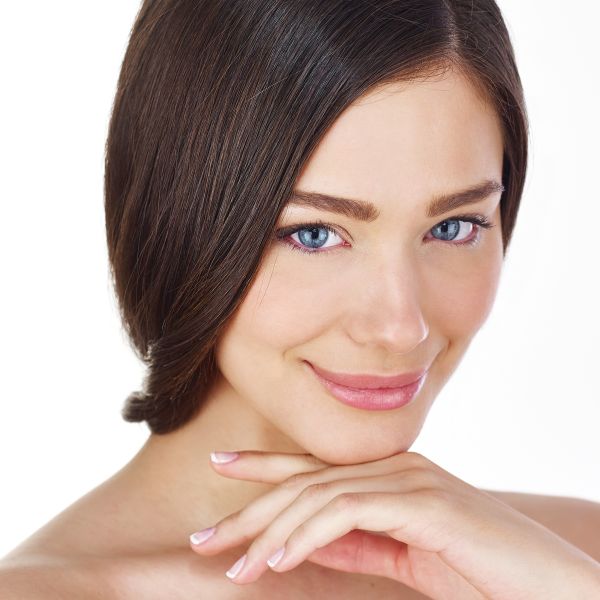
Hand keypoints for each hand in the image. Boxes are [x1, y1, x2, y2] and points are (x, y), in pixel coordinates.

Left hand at [189, 450, 599, 598]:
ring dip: (272, 533)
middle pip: (307, 481)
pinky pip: (348, 512)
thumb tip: (302, 541)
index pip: (315, 466)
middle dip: (251, 508)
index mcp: (389, 475)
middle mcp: (394, 466)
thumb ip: (356, 542)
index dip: (264, 464)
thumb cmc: (479, 569)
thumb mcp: (402, 557)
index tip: (221, 463)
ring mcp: (409, 479)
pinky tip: (280, 558)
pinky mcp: (423, 502)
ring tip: (235, 566)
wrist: (548, 583)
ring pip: (319, 495)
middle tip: (206, 538)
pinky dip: (308, 535)